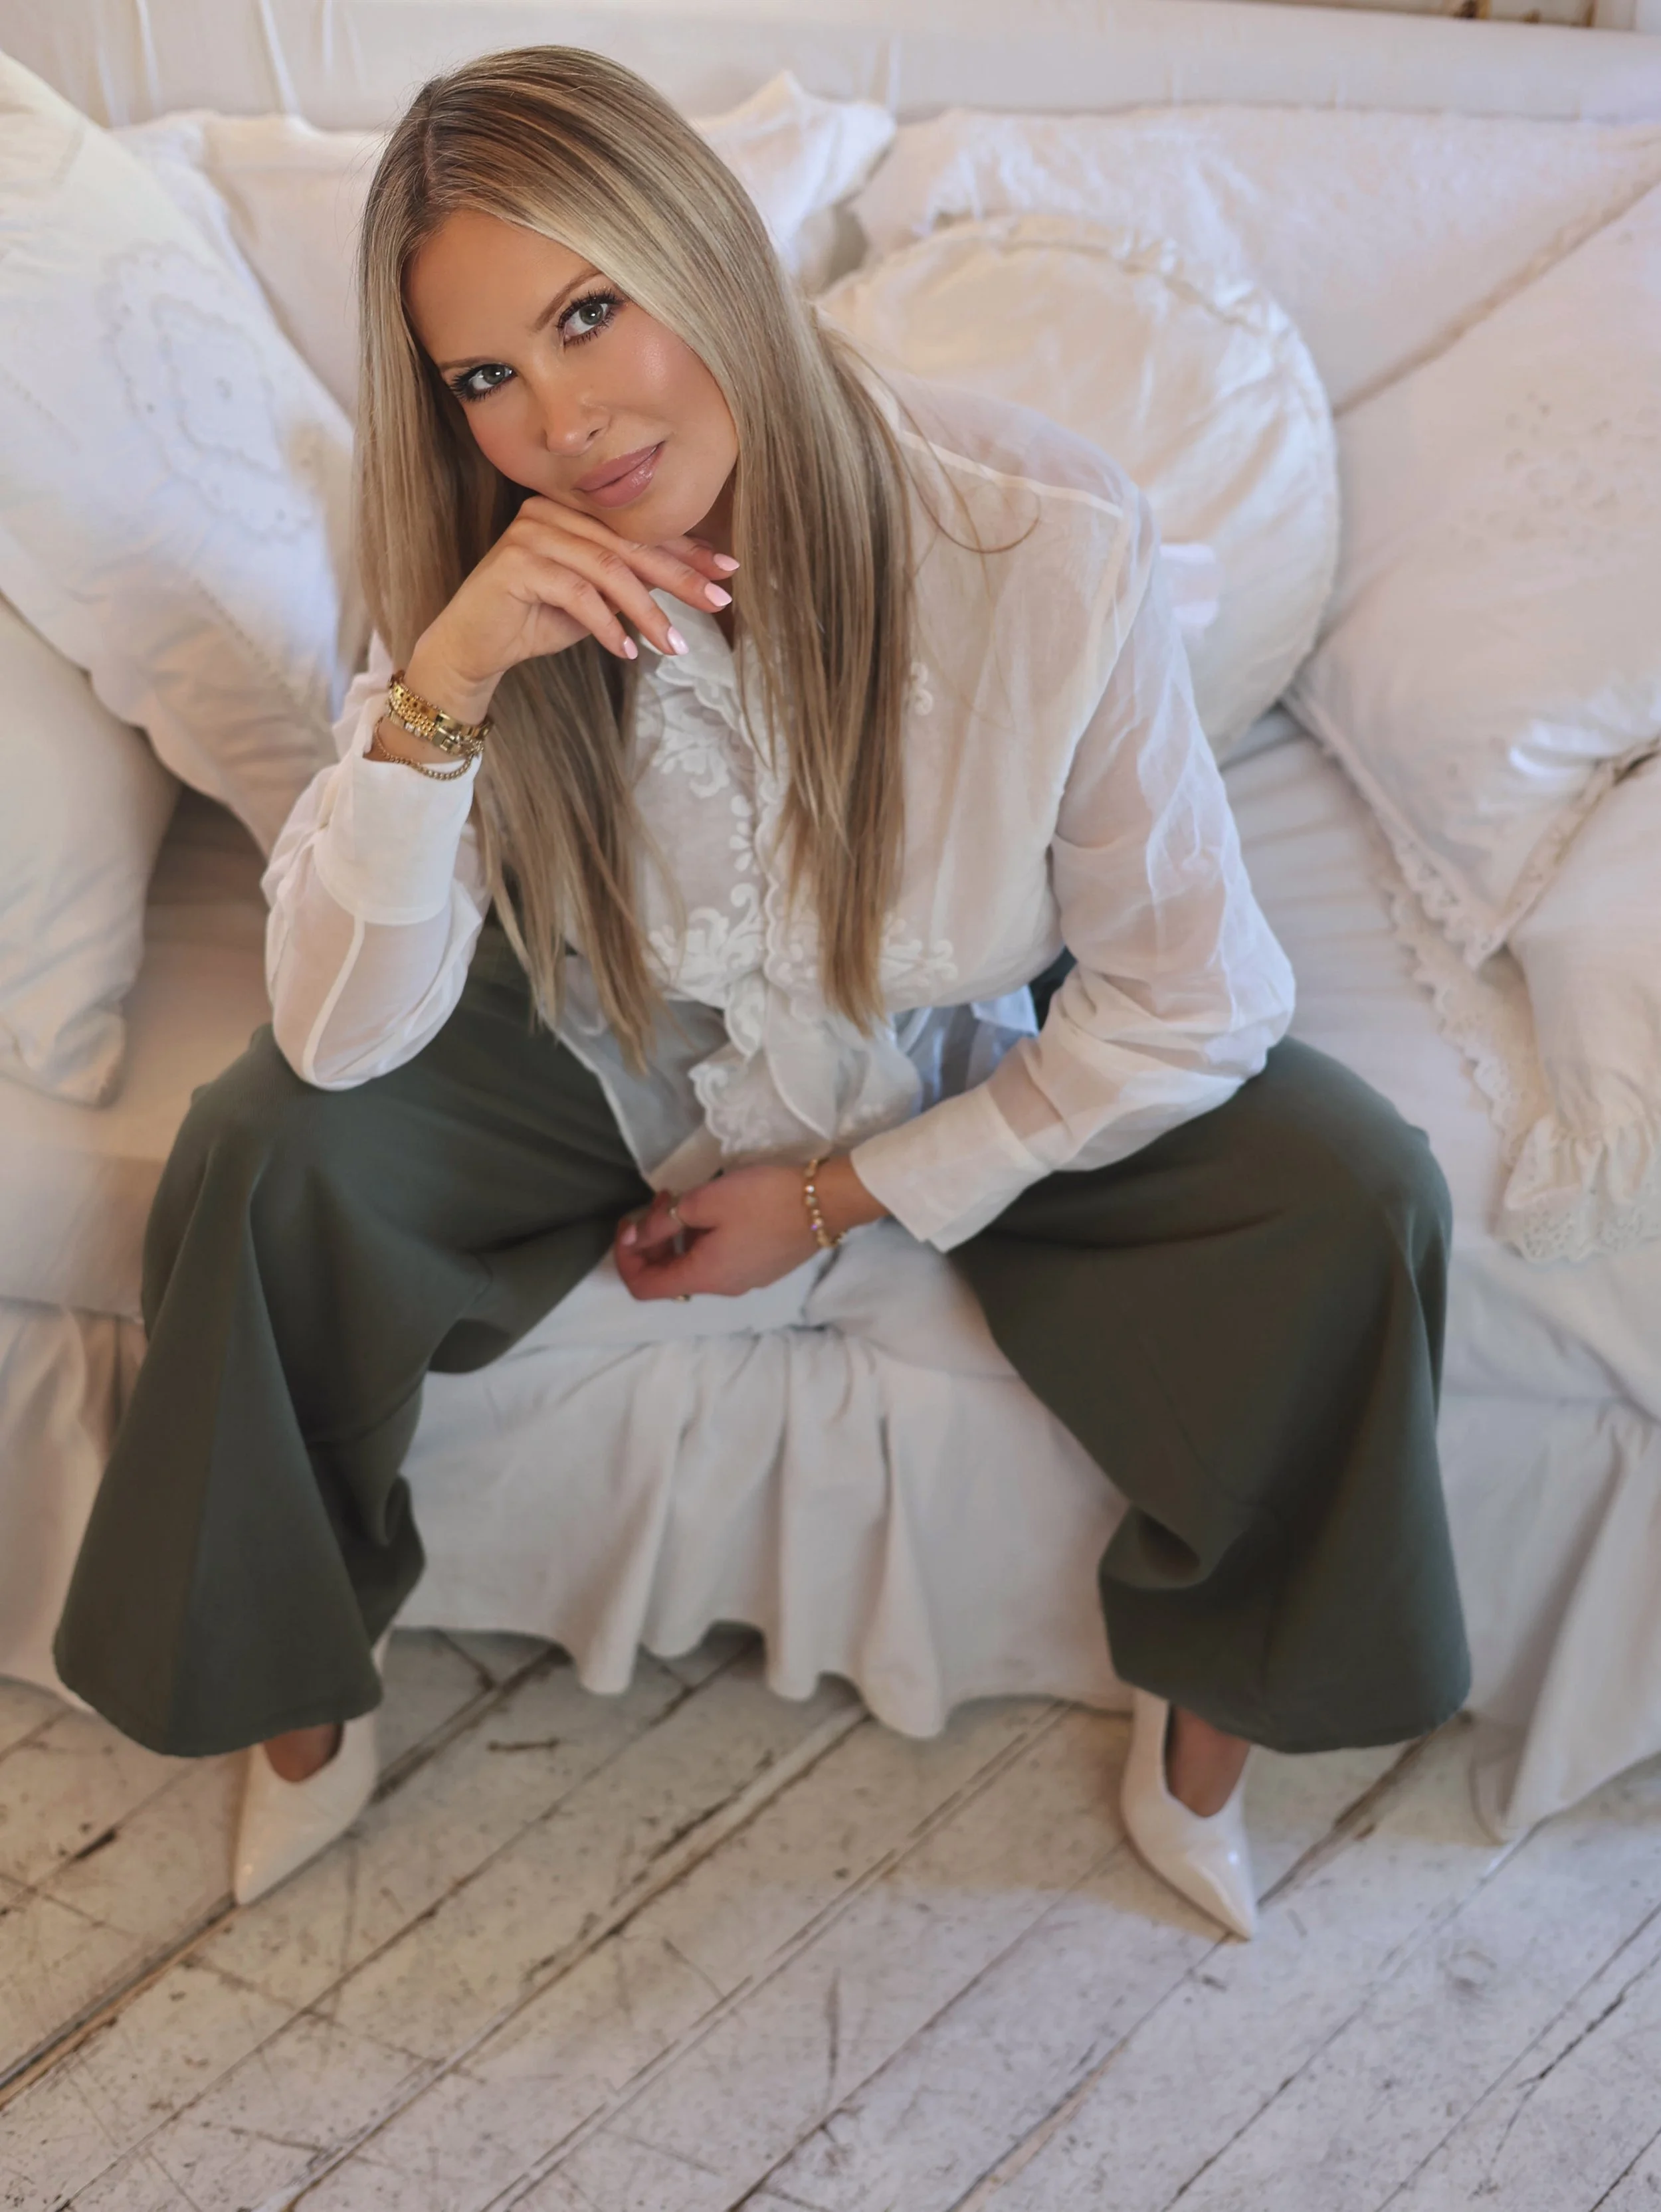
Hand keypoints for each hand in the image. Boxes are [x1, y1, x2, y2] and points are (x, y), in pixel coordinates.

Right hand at [400, 498, 738, 727]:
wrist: (474, 646)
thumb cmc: (535, 619)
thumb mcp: (596, 599)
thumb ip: (631, 582)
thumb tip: (693, 579)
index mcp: (571, 510)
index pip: (637, 530)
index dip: (685, 551)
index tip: (726, 570)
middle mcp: (550, 512)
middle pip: (629, 545)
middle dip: (679, 576)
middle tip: (717, 601)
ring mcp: (531, 534)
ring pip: (607, 570)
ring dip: (647, 612)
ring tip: (673, 645)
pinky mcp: (516, 564)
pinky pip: (578, 594)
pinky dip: (607, 625)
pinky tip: (627, 651)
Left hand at [614, 1156, 887, 1301]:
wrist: (827, 1202)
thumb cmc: (763, 1199)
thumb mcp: (704, 1202)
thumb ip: (662, 1223)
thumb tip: (635, 1238)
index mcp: (704, 1277)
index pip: (645, 1287)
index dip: (625, 1258)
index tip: (628, 1224)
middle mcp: (722, 1288)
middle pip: (669, 1278)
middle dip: (651, 1242)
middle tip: (657, 1202)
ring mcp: (745, 1280)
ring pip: (694, 1266)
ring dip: (677, 1237)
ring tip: (683, 1200)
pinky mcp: (762, 1267)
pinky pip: (717, 1261)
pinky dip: (701, 1240)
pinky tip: (712, 1211)